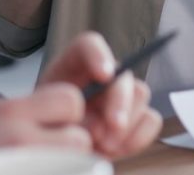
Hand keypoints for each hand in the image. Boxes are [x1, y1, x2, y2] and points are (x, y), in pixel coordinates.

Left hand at [40, 32, 161, 158]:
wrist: (55, 148)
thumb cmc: (46, 125)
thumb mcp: (42, 111)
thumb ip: (59, 106)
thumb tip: (86, 113)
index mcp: (74, 65)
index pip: (89, 45)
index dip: (99, 55)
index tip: (104, 75)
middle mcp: (103, 75)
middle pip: (122, 72)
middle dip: (120, 100)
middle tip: (112, 125)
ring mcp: (122, 96)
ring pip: (140, 93)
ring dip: (126, 122)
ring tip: (103, 142)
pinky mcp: (136, 120)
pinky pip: (151, 120)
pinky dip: (137, 137)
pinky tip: (116, 148)